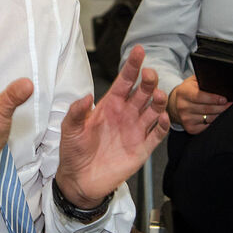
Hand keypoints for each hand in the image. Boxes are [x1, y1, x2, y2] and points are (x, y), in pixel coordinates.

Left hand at [56, 45, 169, 208]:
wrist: (80, 180)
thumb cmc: (74, 151)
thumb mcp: (70, 129)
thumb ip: (76, 112)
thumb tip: (86, 97)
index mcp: (110, 105)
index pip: (124, 81)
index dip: (132, 66)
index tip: (138, 51)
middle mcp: (126, 114)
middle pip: (142, 92)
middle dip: (148, 81)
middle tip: (150, 74)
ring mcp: (135, 130)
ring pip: (153, 110)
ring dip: (158, 101)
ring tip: (158, 95)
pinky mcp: (142, 148)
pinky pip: (156, 134)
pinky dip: (162, 126)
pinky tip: (162, 118)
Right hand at [168, 75, 231, 133]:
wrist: (175, 104)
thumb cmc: (188, 91)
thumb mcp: (193, 81)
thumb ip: (204, 79)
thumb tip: (219, 81)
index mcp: (183, 92)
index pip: (200, 96)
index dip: (214, 98)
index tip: (224, 99)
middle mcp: (182, 106)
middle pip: (207, 109)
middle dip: (222, 107)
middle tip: (230, 104)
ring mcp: (186, 119)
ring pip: (209, 118)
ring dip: (220, 114)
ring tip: (225, 109)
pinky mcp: (190, 128)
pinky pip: (207, 126)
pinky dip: (214, 122)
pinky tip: (217, 116)